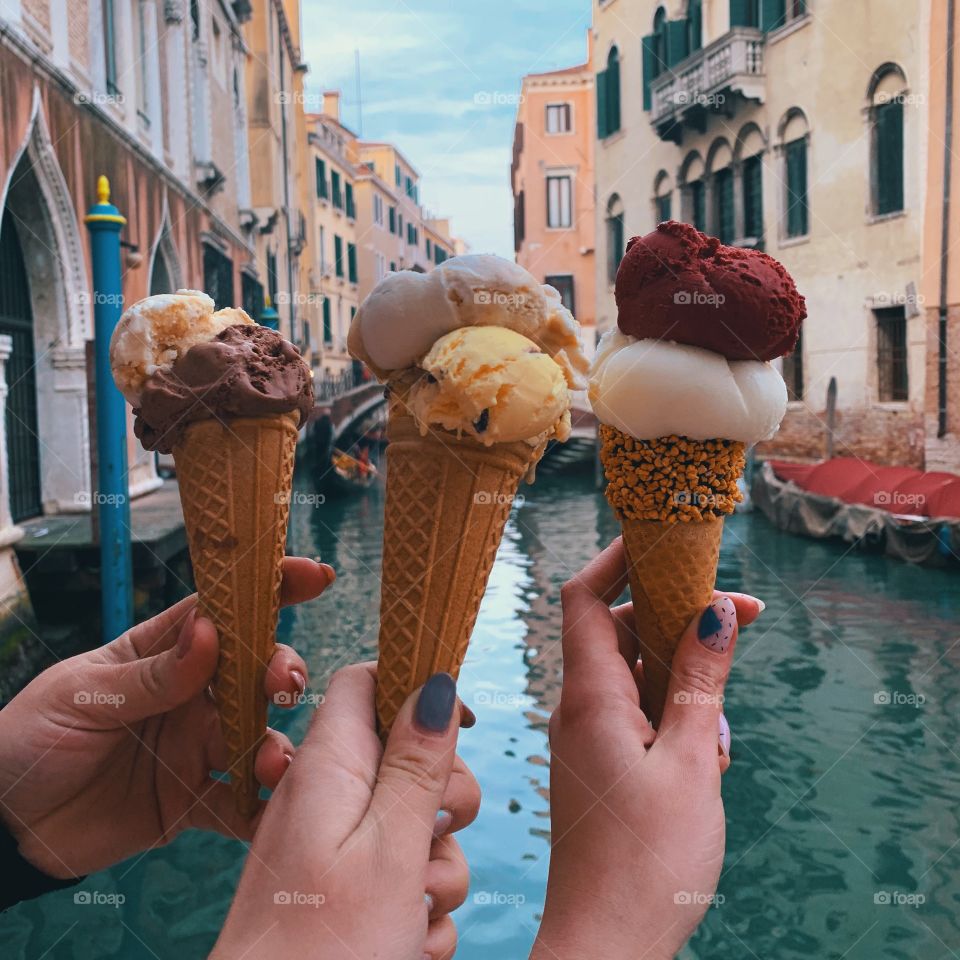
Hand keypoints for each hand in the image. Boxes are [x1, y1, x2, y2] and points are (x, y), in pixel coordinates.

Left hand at [0, 556, 334, 878]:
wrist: (2, 826)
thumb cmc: (31, 738)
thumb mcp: (82, 696)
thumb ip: (151, 675)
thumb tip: (212, 632)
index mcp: (162, 652)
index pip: (222, 611)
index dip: (268, 589)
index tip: (311, 574)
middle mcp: (190, 695)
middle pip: (253, 672)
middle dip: (279, 670)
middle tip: (283, 682)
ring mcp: (195, 747)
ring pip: (256, 736)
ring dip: (275, 745)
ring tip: (272, 763)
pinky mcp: (192, 800)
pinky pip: (237, 804)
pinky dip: (262, 807)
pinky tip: (273, 811)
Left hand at [212, 666, 479, 959]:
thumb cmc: (323, 950)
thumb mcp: (390, 848)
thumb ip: (416, 763)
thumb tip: (434, 683)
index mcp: (330, 765)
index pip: (368, 681)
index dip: (416, 687)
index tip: (461, 726)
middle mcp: (330, 797)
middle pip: (408, 756)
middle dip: (445, 799)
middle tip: (436, 836)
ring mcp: (337, 846)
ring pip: (416, 825)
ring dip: (437, 869)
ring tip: (412, 912)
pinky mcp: (345, 890)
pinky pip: (404, 877)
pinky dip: (418, 908)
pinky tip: (408, 942)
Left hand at [531, 538, 762, 959]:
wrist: (606, 942)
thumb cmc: (645, 860)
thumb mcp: (692, 762)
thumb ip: (701, 682)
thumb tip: (716, 611)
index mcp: (589, 696)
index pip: (586, 597)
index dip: (620, 559)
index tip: (668, 542)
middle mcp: (578, 706)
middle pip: (620, 628)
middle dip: (678, 619)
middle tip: (740, 625)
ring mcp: (585, 734)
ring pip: (635, 672)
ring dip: (683, 679)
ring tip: (718, 732)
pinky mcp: (598, 760)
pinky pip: (635, 711)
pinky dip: (673, 715)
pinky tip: (704, 754)